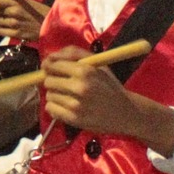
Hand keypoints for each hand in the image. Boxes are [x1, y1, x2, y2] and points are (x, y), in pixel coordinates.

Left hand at [0, 0, 48, 43]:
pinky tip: (5, 28)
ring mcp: (15, 24)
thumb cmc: (40, 12)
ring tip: (0, 20)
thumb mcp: (29, 2)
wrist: (51, 26)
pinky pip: (0, 31)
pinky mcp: (16, 34)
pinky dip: (1, 29)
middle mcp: (14, 12)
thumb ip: (14, 0)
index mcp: (18, 2)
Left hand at [40, 47, 173, 155]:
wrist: (125, 112)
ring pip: (49, 96)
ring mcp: (76, 105)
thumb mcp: (97, 63)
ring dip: (56, 95)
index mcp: (85, 71)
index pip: (52, 65)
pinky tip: (67, 106)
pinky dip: (55, 107)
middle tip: (64, 84)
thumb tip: (50, 56)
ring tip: (69, 96)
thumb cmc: (110, 85)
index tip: (52, 69)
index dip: (49, 67)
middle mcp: (79, 87)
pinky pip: (51, 109)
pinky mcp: (74, 120)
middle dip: (53, 81)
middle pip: (48, 81)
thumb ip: (73, 53)